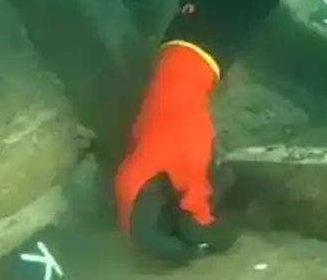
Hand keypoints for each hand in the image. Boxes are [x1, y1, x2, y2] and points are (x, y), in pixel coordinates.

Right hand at [114, 42, 236, 261]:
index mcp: (130, 184)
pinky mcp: (149, 156)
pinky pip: (157, 184)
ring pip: (150, 199)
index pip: (135, 228)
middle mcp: (126, 178)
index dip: (159, 241)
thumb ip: (193, 202)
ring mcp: (137, 165)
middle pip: (141, 215)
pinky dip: (172, 192)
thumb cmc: (182, 127)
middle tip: (193, 229)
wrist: (180, 83)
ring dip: (171, 208)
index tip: (183, 244)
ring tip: (197, 213)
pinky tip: (193, 192)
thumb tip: (200, 230)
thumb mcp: (193, 169)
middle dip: (167, 225)